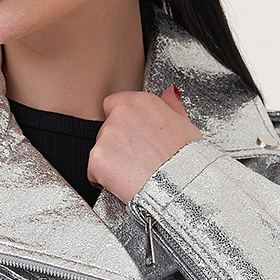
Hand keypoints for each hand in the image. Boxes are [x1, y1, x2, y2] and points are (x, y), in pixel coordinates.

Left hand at [88, 85, 202, 203]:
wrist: (181, 185)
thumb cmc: (186, 160)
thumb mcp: (185, 126)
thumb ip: (172, 106)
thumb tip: (169, 94)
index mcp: (143, 102)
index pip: (115, 104)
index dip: (123, 125)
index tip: (132, 139)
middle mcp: (122, 113)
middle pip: (106, 128)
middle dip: (116, 144)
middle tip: (136, 160)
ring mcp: (108, 135)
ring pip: (100, 149)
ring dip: (111, 162)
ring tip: (133, 173)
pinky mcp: (98, 157)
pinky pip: (93, 171)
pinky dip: (103, 179)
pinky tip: (123, 183)